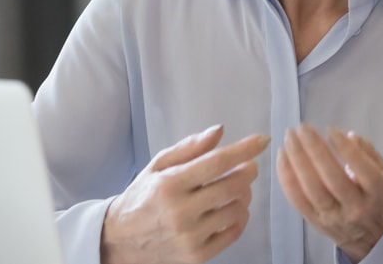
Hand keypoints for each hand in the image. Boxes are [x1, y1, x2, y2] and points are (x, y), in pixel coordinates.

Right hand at [101, 125, 268, 263]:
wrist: (119, 241)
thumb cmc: (142, 197)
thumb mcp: (157, 166)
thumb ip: (189, 148)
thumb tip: (219, 131)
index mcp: (170, 184)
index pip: (216, 162)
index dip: (244, 149)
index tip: (263, 140)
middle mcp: (180, 211)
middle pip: (234, 185)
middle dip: (248, 171)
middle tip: (248, 167)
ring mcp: (189, 236)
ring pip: (238, 209)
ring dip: (244, 195)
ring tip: (235, 190)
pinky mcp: (196, 256)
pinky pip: (234, 233)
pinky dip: (240, 218)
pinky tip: (232, 210)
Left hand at [276, 124, 382, 261]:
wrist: (372, 239)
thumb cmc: (377, 199)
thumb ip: (368, 153)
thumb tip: (348, 136)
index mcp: (377, 193)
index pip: (361, 169)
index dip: (344, 148)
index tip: (330, 129)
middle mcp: (356, 208)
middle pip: (332, 178)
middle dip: (315, 150)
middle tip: (303, 128)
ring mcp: (334, 218)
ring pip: (311, 189)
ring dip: (297, 160)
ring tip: (290, 138)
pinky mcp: (316, 223)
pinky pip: (297, 200)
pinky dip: (287, 177)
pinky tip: (282, 157)